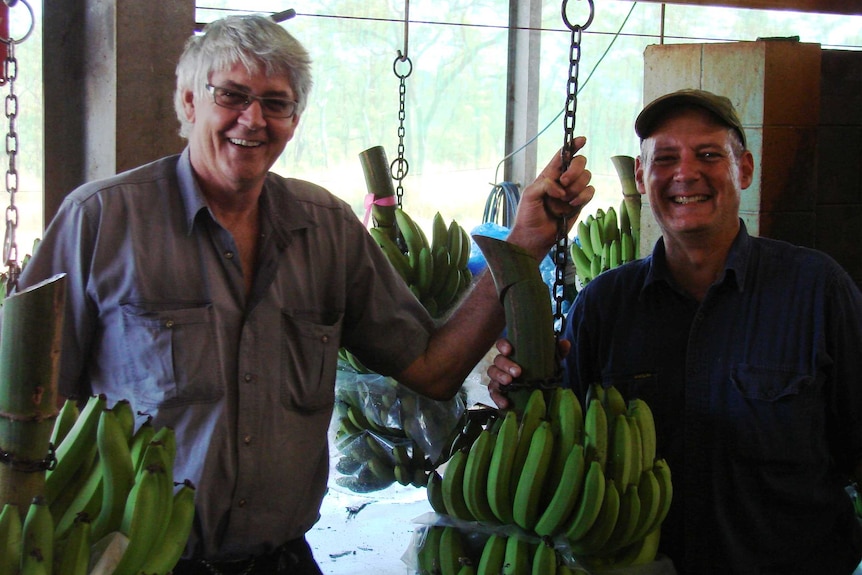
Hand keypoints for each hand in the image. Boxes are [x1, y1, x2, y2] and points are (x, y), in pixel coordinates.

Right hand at [487, 337, 572, 409]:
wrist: (537, 391)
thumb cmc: (540, 370)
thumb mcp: (550, 361)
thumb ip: (557, 351)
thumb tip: (565, 343)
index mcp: (513, 353)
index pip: (502, 344)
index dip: (503, 345)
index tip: (509, 350)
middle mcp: (502, 363)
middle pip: (498, 360)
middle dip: (506, 365)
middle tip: (518, 372)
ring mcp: (498, 377)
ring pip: (492, 373)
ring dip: (499, 377)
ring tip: (509, 382)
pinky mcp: (497, 391)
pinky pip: (493, 392)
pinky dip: (497, 398)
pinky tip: (505, 403)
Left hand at [507, 137, 593, 259]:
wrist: (534, 236)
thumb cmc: (528, 215)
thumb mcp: (530, 194)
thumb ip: (544, 184)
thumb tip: (561, 187)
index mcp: (549, 174)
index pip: (563, 155)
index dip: (573, 145)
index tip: (581, 140)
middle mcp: (562, 180)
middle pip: (580, 162)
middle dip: (574, 170)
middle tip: (563, 182)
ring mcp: (572, 191)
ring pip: (586, 177)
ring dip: (575, 188)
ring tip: (563, 201)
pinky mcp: (579, 203)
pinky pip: (590, 192)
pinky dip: (583, 197)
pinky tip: (571, 205)